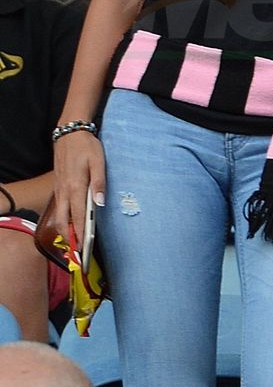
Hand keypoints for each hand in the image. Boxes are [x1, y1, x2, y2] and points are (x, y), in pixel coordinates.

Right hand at [53, 132, 105, 246]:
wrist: (69, 133)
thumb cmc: (86, 147)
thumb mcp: (98, 161)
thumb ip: (99, 183)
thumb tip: (100, 203)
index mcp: (75, 186)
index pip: (77, 217)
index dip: (80, 234)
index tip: (84, 249)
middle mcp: (64, 191)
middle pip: (63, 221)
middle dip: (70, 239)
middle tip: (78, 253)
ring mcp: (59, 189)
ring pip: (59, 216)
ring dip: (65, 230)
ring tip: (75, 243)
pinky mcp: (58, 186)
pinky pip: (59, 207)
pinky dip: (63, 219)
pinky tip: (70, 224)